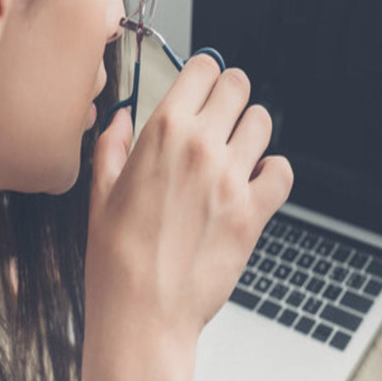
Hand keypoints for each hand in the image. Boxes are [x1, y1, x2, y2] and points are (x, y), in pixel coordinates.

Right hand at [81, 54, 292, 380]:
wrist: (143, 313)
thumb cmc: (116, 259)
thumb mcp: (99, 193)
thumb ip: (111, 146)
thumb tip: (121, 119)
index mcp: (162, 133)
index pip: (204, 68)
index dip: (205, 74)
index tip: (204, 85)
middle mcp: (201, 147)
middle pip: (239, 86)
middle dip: (231, 96)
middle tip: (221, 116)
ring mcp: (232, 178)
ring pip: (263, 122)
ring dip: (251, 131)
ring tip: (235, 153)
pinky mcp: (254, 212)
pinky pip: (282, 171)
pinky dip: (273, 173)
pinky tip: (254, 183)